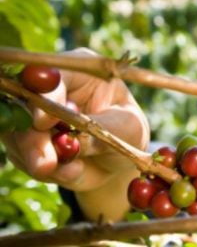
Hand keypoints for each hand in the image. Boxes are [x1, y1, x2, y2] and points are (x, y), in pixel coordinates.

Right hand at [1, 48, 148, 219]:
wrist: (119, 159)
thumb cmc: (128, 131)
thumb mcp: (127, 126)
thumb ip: (102, 129)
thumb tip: (74, 138)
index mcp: (78, 73)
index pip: (52, 76)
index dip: (44, 97)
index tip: (44, 122)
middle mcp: (50, 90)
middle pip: (24, 105)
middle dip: (33, 138)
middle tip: (47, 163)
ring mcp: (33, 116)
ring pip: (17, 134)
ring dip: (37, 158)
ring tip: (70, 172)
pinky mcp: (26, 142)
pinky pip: (22, 157)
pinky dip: (46, 171)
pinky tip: (73, 173)